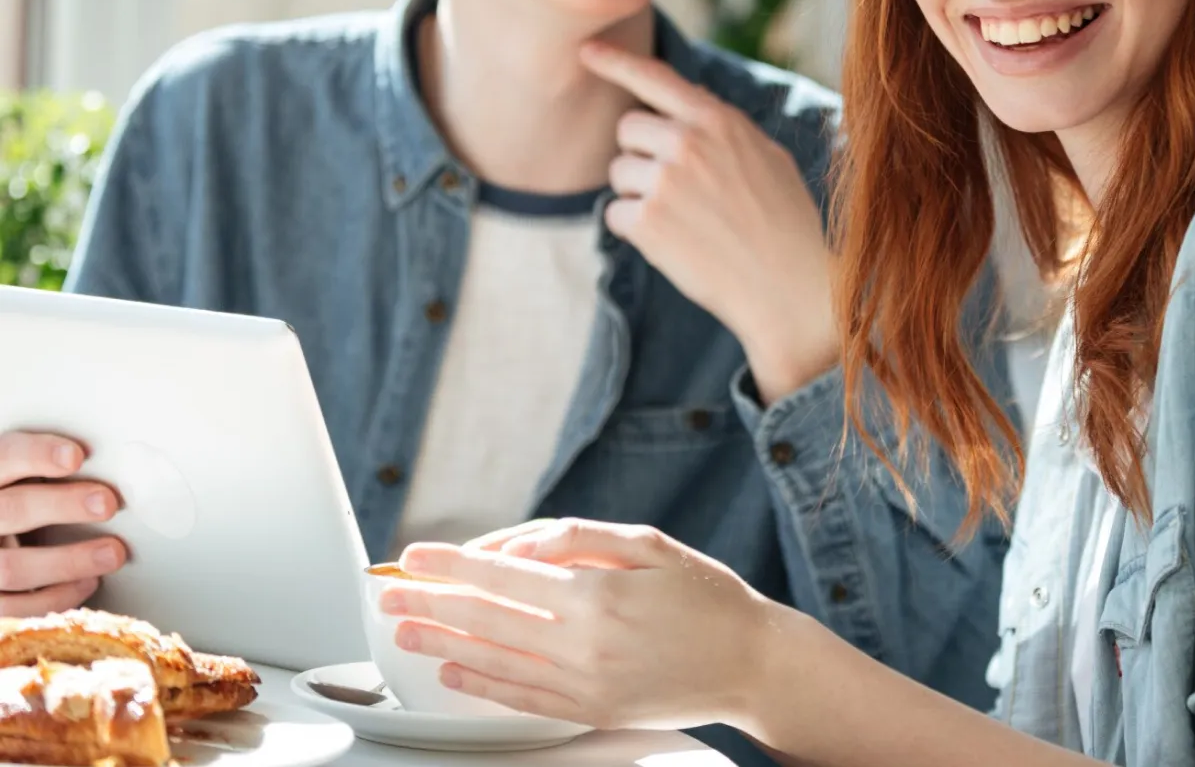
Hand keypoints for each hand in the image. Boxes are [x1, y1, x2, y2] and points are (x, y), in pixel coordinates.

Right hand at [0, 432, 125, 616]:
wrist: (0, 537)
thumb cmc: (21, 504)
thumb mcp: (25, 479)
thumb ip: (48, 468)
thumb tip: (120, 460)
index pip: (5, 457)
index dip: (37, 455)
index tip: (76, 456)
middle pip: (12, 510)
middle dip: (62, 506)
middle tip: (108, 503)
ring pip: (11, 567)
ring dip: (68, 561)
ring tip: (113, 553)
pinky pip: (13, 607)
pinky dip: (54, 598)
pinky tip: (88, 582)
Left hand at [387, 519, 779, 731]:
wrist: (750, 663)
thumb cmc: (706, 596)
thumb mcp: (650, 543)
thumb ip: (581, 539)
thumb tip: (523, 545)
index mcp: (598, 592)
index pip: (503, 574)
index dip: (451, 564)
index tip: (412, 556)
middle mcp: (584, 642)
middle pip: (487, 619)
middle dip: (430, 602)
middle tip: (387, 593)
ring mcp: (585, 683)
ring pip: (494, 661)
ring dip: (442, 644)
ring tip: (403, 632)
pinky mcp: (591, 712)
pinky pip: (522, 699)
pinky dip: (482, 685)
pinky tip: (454, 673)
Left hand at [581, 41, 838, 402]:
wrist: (787, 286)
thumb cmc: (785, 223)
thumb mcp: (766, 157)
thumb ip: (721, 128)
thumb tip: (687, 103)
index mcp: (718, 121)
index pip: (656, 78)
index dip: (616, 61)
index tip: (585, 51)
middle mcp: (687, 143)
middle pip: (627, 129)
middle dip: (641, 155)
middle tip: (676, 189)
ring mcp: (665, 182)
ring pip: (618, 173)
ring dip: (638, 195)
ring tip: (684, 220)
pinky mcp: (647, 222)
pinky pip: (614, 213)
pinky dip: (634, 229)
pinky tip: (672, 243)